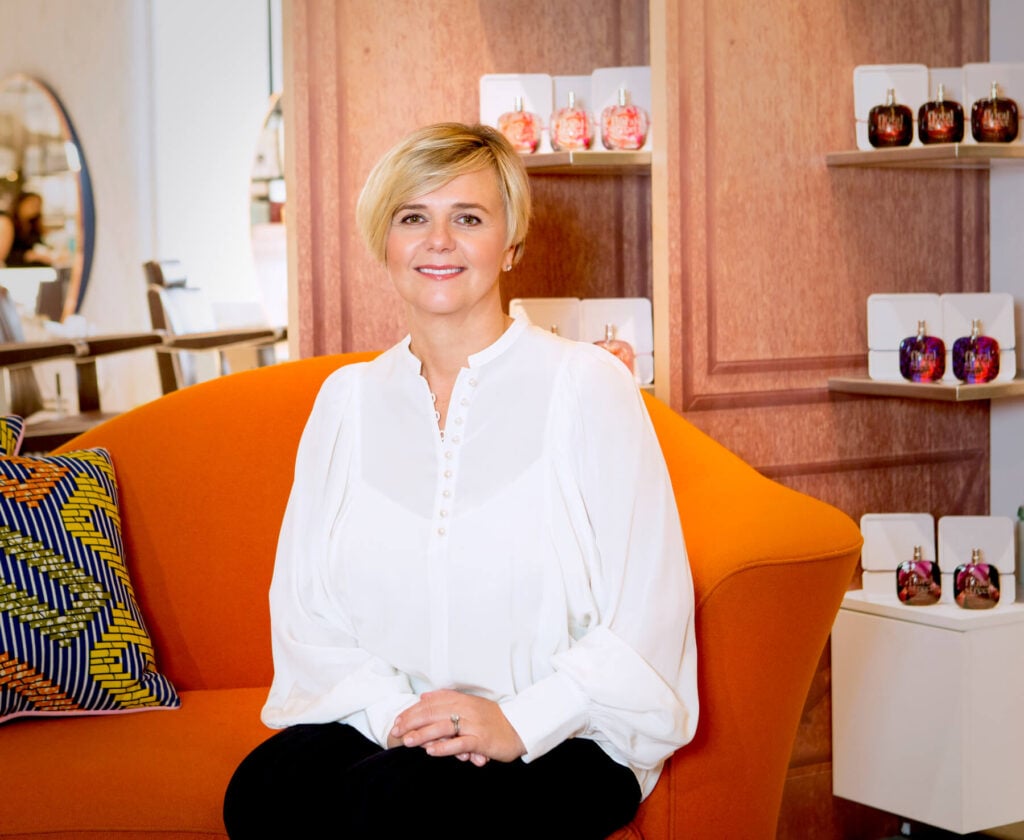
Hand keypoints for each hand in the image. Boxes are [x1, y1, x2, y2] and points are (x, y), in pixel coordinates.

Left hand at [389, 689, 525, 763]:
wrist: (520, 728)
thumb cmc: (493, 719)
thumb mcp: (470, 704)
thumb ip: (447, 699)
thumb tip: (424, 696)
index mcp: (462, 699)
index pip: (431, 703)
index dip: (412, 711)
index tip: (397, 721)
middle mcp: (467, 709)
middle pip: (433, 713)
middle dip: (412, 722)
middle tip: (395, 731)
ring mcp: (474, 724)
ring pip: (444, 727)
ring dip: (423, 734)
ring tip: (407, 741)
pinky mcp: (482, 739)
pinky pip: (460, 743)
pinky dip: (445, 747)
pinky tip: (431, 752)